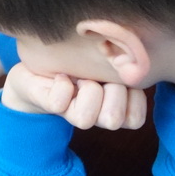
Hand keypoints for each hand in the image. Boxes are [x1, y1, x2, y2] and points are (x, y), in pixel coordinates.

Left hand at [1, 64, 147, 130]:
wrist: (38, 66)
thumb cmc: (84, 57)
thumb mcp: (114, 55)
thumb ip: (129, 59)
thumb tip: (136, 61)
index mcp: (114, 104)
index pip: (135, 120)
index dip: (133, 99)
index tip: (122, 78)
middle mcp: (92, 113)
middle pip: (113, 120)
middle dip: (111, 93)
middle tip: (99, 76)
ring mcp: (68, 111)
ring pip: (85, 120)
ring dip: (87, 91)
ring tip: (80, 77)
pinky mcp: (45, 102)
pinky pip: (58, 102)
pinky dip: (61, 85)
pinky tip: (60, 75)